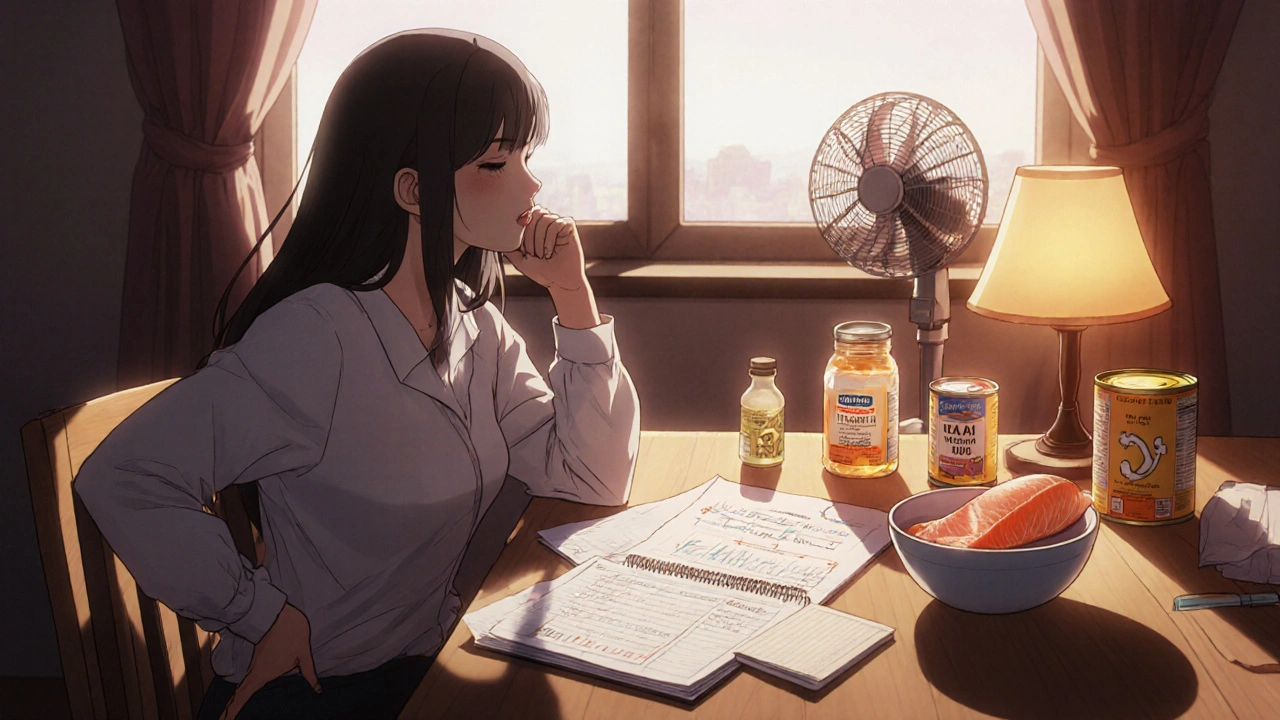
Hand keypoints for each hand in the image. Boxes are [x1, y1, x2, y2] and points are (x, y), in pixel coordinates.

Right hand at [220, 603, 320, 719]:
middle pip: (237, 696)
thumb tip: (317, 689)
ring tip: (227, 717)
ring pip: (240, 688)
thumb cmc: (290, 631)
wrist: (277, 610)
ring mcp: (253, 666)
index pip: (241, 698)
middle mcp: (253, 672)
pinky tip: (241, 697)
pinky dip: (240, 691)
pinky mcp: (256, 660)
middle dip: (228, 712)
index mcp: (261, 674)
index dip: (231, 712)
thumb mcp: (304, 654)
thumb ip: (308, 673)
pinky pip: (245, 680)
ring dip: (233, 702)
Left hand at [504, 206, 586, 291]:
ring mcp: (558, 222)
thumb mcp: (518, 259)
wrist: (559, 282)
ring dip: (540, 240)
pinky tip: (550, 252)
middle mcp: (546, 221)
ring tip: (543, 255)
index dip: (522, 229)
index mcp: (534, 226)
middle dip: (530, 235)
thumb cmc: (541, 271)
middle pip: (534, 213)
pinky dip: (550, 240)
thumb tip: (495, 235)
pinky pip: (556, 224)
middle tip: (532, 253)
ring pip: (544, 219)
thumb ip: (508, 247)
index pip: (525, 214)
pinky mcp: (569, 226)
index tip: (523, 249)